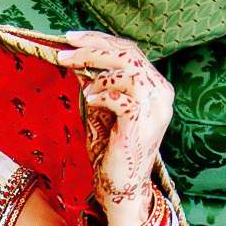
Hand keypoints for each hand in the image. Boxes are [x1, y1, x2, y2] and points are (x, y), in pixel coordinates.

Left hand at [49, 29, 174, 225]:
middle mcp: (161, 93)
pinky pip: (122, 96)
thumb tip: (79, 61)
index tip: (71, 38)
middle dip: (93, 46)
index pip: (130, 51)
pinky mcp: (143, 122)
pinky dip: (102, 92)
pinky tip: (88, 98)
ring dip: (95, 65)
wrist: (122, 188)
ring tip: (71, 69)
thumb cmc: (112, 152)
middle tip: (65, 46)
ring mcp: (155, 107)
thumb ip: (97, 86)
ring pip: (127, 68)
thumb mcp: (102, 111)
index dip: (100, 40)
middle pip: (128, 53)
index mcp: (155, 87)